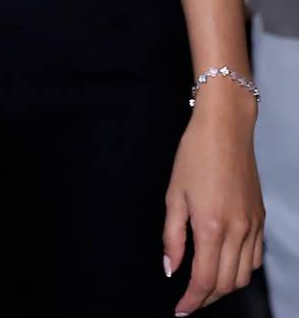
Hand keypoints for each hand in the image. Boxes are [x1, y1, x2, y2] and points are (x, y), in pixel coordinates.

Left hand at [163, 90, 263, 313]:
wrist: (225, 131)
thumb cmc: (194, 156)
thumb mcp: (173, 195)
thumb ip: (172, 237)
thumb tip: (170, 268)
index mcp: (212, 227)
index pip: (204, 279)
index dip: (192, 301)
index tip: (180, 310)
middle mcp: (238, 232)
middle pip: (227, 284)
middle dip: (207, 299)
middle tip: (189, 302)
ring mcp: (253, 226)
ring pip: (244, 275)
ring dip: (225, 287)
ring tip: (205, 289)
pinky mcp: (260, 219)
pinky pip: (255, 257)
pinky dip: (241, 270)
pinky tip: (225, 265)